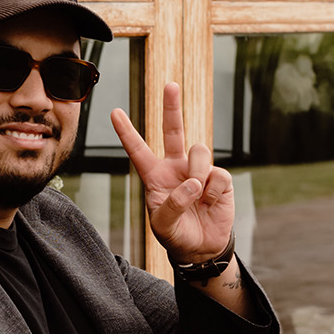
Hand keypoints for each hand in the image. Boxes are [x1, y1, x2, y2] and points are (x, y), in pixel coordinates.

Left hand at [111, 82, 235, 264]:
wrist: (202, 248)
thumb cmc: (177, 234)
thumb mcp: (164, 224)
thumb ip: (173, 204)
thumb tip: (193, 183)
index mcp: (155, 176)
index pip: (138, 151)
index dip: (127, 132)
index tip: (114, 112)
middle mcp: (176, 167)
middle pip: (173, 131)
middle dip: (172, 107)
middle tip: (170, 84)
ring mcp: (198, 171)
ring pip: (199, 151)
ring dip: (198, 171)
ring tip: (198, 193)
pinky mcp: (219, 179)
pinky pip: (217, 174)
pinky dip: (213, 190)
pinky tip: (210, 202)